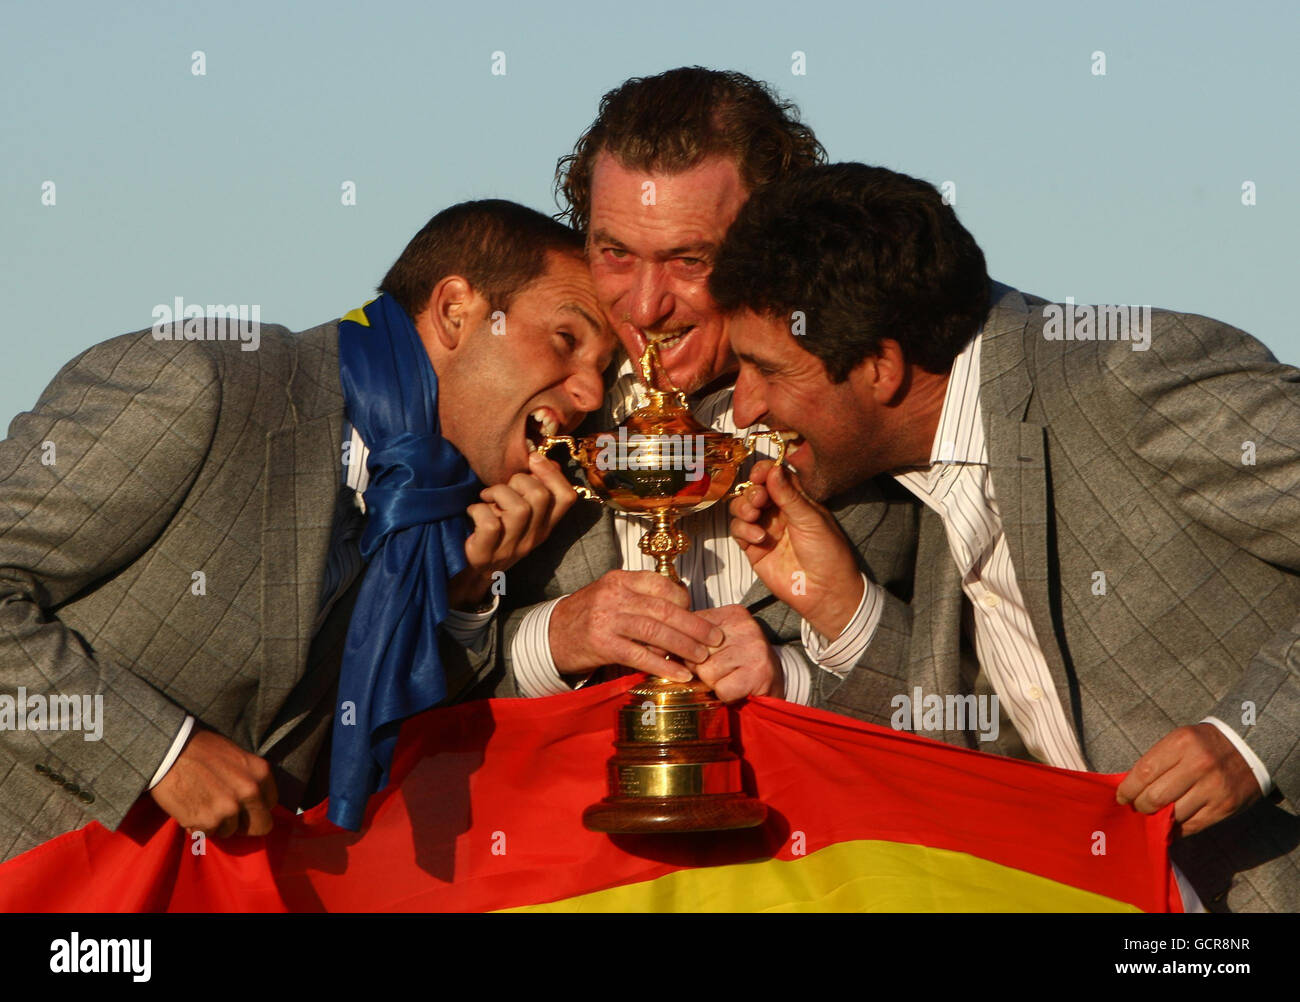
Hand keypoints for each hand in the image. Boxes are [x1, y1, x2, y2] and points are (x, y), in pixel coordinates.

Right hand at [149, 729, 276, 838]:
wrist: (168, 750)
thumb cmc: (200, 749)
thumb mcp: (236, 757)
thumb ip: (249, 779)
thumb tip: (255, 800)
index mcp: (260, 773)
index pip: (271, 804)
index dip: (256, 807)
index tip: (243, 806)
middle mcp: (250, 792)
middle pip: (261, 826)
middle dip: (245, 825)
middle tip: (228, 818)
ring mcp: (229, 809)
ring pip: (230, 831)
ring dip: (217, 824)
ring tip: (202, 805)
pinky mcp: (207, 821)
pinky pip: (206, 834)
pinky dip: (198, 827)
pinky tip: (189, 809)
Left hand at [449, 452, 577, 608]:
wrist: (472, 572)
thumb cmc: (496, 533)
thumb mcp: (520, 515)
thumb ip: (532, 492)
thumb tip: (543, 460)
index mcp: (545, 526)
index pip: (567, 498)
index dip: (552, 473)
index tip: (532, 459)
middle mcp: (533, 538)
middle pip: (540, 497)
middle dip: (519, 480)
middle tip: (503, 485)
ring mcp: (511, 548)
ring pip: (519, 509)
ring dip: (498, 493)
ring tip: (487, 497)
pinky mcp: (487, 553)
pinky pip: (491, 524)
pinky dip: (478, 510)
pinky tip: (474, 511)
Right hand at [548, 570, 723, 681]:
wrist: (552, 634)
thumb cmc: (590, 615)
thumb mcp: (612, 594)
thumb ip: (642, 597)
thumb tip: (682, 609)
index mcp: (620, 579)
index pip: (661, 585)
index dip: (684, 600)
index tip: (697, 614)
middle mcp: (614, 596)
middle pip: (663, 609)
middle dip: (694, 625)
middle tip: (715, 638)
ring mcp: (607, 620)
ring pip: (655, 632)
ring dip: (684, 646)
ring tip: (702, 657)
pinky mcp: (602, 645)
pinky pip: (640, 656)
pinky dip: (663, 666)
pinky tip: (679, 673)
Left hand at [686, 605, 782, 702]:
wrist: (777, 681)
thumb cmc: (741, 661)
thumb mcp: (721, 640)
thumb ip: (694, 638)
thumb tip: (658, 647)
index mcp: (732, 614)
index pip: (691, 627)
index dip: (685, 648)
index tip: (694, 658)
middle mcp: (745, 627)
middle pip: (696, 652)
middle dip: (700, 668)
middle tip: (719, 671)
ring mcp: (753, 649)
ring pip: (707, 672)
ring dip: (714, 683)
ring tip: (730, 679)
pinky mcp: (758, 673)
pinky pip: (721, 689)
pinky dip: (725, 696)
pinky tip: (737, 689)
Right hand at [729, 460, 862, 637]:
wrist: (825, 591)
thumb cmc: (828, 553)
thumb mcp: (811, 519)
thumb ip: (789, 495)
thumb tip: (773, 469)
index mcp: (797, 500)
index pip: (775, 476)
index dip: (764, 471)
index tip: (760, 474)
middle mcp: (778, 512)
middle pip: (753, 490)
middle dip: (752, 491)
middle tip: (759, 500)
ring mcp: (765, 529)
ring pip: (741, 508)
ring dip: (743, 508)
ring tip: (754, 516)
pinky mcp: (753, 548)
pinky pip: (738, 530)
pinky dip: (743, 530)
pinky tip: (759, 538)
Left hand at [1115, 723, 1261, 836]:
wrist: (1248, 747)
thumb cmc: (1203, 745)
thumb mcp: (1179, 741)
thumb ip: (1156, 762)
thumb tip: (1130, 789)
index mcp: (1181, 744)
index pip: (1144, 772)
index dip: (1128, 789)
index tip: (1122, 797)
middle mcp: (1198, 765)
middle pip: (1155, 796)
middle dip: (1140, 806)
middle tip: (1137, 807)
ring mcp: (1214, 788)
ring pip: (1173, 814)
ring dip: (1158, 819)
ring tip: (1152, 815)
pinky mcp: (1225, 807)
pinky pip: (1192, 826)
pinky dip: (1176, 829)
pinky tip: (1169, 826)